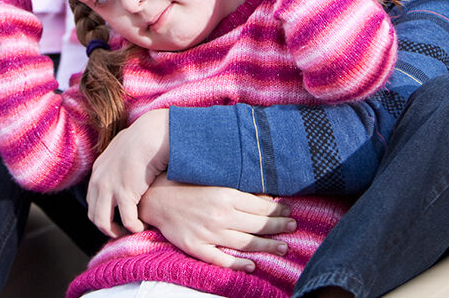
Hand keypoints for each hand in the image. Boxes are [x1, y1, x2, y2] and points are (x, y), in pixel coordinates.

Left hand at [86, 109, 169, 236]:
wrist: (150, 134)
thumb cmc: (144, 139)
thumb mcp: (124, 150)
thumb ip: (120, 161)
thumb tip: (128, 165)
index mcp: (98, 171)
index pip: (92, 200)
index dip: (102, 213)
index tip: (117, 218)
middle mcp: (99, 181)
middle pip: (94, 214)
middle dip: (107, 227)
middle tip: (122, 231)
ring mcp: (109, 188)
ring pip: (103, 222)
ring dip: (116, 231)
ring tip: (131, 231)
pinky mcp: (125, 193)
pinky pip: (127, 220)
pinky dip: (134, 227)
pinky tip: (142, 226)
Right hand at [139, 174, 294, 272]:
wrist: (154, 198)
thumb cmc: (184, 185)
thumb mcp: (213, 181)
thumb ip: (237, 189)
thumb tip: (263, 196)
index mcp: (226, 195)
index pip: (260, 206)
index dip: (278, 209)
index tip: (290, 212)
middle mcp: (220, 215)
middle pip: (257, 225)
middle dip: (279, 227)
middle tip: (294, 228)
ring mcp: (209, 233)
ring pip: (245, 243)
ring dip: (267, 246)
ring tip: (283, 248)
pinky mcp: (196, 246)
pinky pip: (221, 258)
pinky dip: (237, 264)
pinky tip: (252, 266)